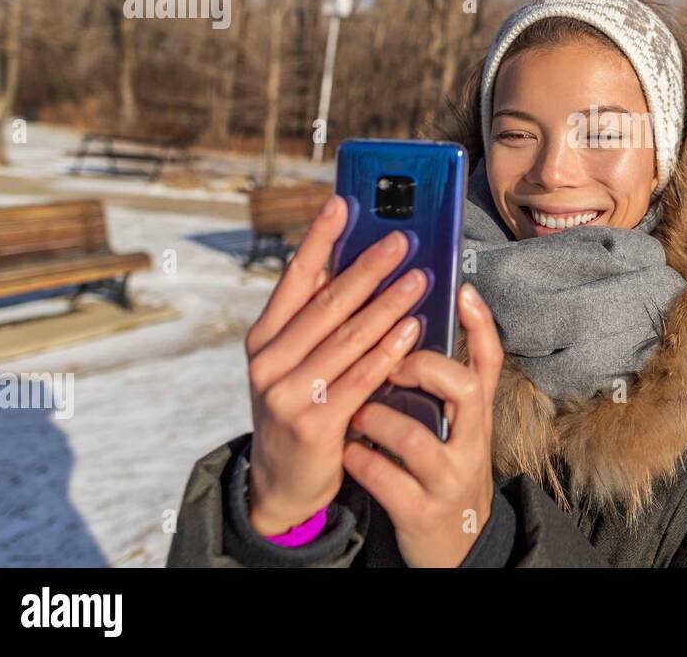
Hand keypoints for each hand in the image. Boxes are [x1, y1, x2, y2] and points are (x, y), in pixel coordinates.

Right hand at [243, 195, 427, 536]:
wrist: (284, 485)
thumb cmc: (304, 407)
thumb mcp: (299, 362)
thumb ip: (323, 322)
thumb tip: (365, 266)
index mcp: (264, 337)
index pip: (294, 278)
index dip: (319, 238)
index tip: (344, 202)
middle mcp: (268, 360)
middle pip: (328, 303)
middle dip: (370, 267)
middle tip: (404, 238)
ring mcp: (286, 392)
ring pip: (349, 338)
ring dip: (389, 303)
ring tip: (421, 277)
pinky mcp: (313, 423)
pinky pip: (360, 377)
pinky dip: (389, 350)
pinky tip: (414, 328)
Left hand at [342, 282, 503, 566]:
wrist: (455, 546)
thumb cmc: (442, 470)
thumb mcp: (455, 427)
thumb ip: (439, 383)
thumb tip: (407, 322)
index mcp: (476, 416)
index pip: (490, 361)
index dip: (481, 325)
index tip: (462, 289)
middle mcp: (471, 443)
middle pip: (467, 389)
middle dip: (424, 367)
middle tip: (389, 363)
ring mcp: (449, 478)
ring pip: (416, 437)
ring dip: (376, 419)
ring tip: (354, 412)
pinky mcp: (422, 510)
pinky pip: (386, 478)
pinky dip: (360, 460)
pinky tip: (346, 451)